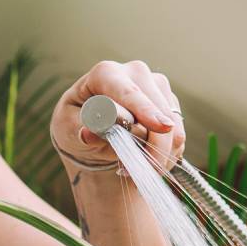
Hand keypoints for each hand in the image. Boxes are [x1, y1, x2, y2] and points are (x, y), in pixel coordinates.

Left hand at [52, 58, 186, 175]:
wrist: (92, 126)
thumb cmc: (77, 122)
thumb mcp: (68, 128)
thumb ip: (79, 130)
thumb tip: (89, 133)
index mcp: (106, 73)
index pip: (129, 92)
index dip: (145, 110)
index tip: (162, 127)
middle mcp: (136, 73)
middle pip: (158, 112)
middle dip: (152, 147)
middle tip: (130, 172)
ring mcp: (157, 86)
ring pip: (173, 127)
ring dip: (157, 155)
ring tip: (132, 167)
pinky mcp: (170, 103)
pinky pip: (178, 136)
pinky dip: (165, 154)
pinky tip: (144, 157)